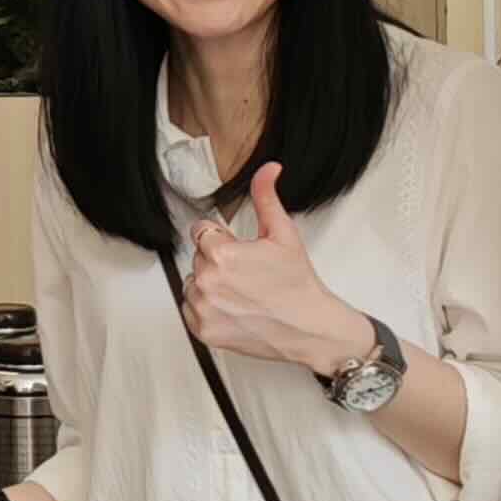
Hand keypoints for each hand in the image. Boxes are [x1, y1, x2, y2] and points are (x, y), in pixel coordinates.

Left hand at [176, 165, 368, 375]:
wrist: (309, 328)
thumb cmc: (297, 284)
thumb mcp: (284, 233)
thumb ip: (266, 197)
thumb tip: (267, 169)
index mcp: (220, 254)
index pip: (202, 231)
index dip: (223, 238)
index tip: (239, 250)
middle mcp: (206, 282)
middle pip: (198, 257)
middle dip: (218, 260)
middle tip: (248, 273)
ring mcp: (203, 309)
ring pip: (193, 283)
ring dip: (210, 284)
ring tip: (242, 292)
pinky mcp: (204, 331)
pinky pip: (191, 309)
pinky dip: (207, 308)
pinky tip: (234, 307)